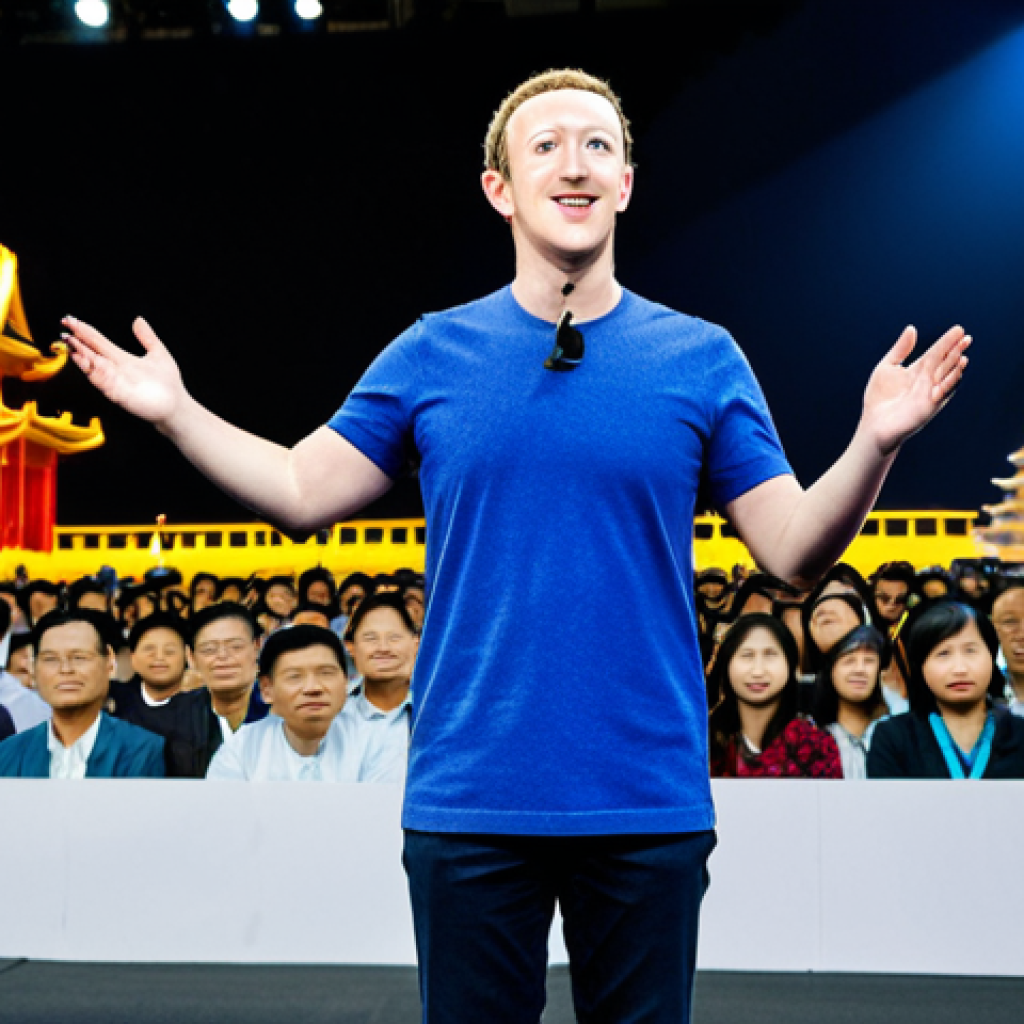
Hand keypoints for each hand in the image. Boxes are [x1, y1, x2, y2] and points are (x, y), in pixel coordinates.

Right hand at [61, 316, 186, 429]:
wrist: (177, 407)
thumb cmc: (168, 384)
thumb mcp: (158, 353)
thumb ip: (147, 337)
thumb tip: (138, 320)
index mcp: (122, 359)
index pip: (98, 341)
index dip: (84, 330)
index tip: (70, 318)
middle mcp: (115, 369)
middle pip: (91, 352)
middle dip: (77, 341)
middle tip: (64, 328)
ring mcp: (115, 382)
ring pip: (93, 366)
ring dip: (81, 355)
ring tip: (71, 343)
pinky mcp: (119, 394)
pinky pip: (103, 382)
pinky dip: (94, 372)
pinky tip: (86, 362)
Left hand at [861, 324, 969, 456]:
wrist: (874, 425)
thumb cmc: (879, 399)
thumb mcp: (887, 368)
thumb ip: (900, 349)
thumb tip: (911, 328)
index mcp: (919, 370)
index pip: (937, 352)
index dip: (948, 342)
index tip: (960, 330)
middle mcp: (928, 380)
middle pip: (946, 362)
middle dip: (957, 350)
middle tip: (966, 337)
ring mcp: (931, 393)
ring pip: (948, 376)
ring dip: (956, 365)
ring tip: (962, 354)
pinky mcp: (930, 406)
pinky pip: (944, 393)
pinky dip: (951, 382)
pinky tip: (956, 372)